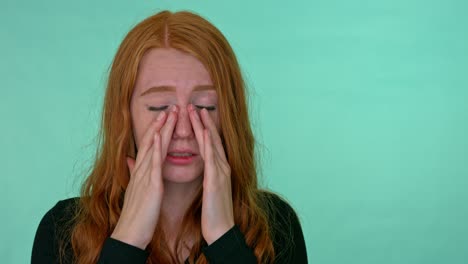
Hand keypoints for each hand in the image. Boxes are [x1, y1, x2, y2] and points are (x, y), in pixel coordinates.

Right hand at [111, 105, 178, 248]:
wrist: (130, 233)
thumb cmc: (136, 214)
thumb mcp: (135, 190)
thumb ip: (133, 173)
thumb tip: (129, 160)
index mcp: (140, 172)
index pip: (148, 146)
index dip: (156, 130)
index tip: (165, 116)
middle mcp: (141, 171)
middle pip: (150, 142)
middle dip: (160, 124)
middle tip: (170, 107)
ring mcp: (144, 177)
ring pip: (152, 148)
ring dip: (160, 130)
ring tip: (168, 113)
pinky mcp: (150, 186)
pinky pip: (152, 165)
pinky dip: (154, 149)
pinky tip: (157, 136)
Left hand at [188, 104, 234, 244]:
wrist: (220, 230)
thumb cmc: (213, 212)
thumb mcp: (210, 191)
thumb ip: (208, 177)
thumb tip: (205, 169)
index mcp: (218, 170)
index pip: (210, 144)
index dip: (203, 128)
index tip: (195, 115)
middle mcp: (222, 167)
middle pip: (212, 140)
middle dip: (203, 122)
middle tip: (194, 106)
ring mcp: (220, 173)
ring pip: (212, 145)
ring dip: (204, 127)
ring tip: (196, 112)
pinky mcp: (216, 181)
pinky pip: (211, 159)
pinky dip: (207, 145)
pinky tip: (203, 133)